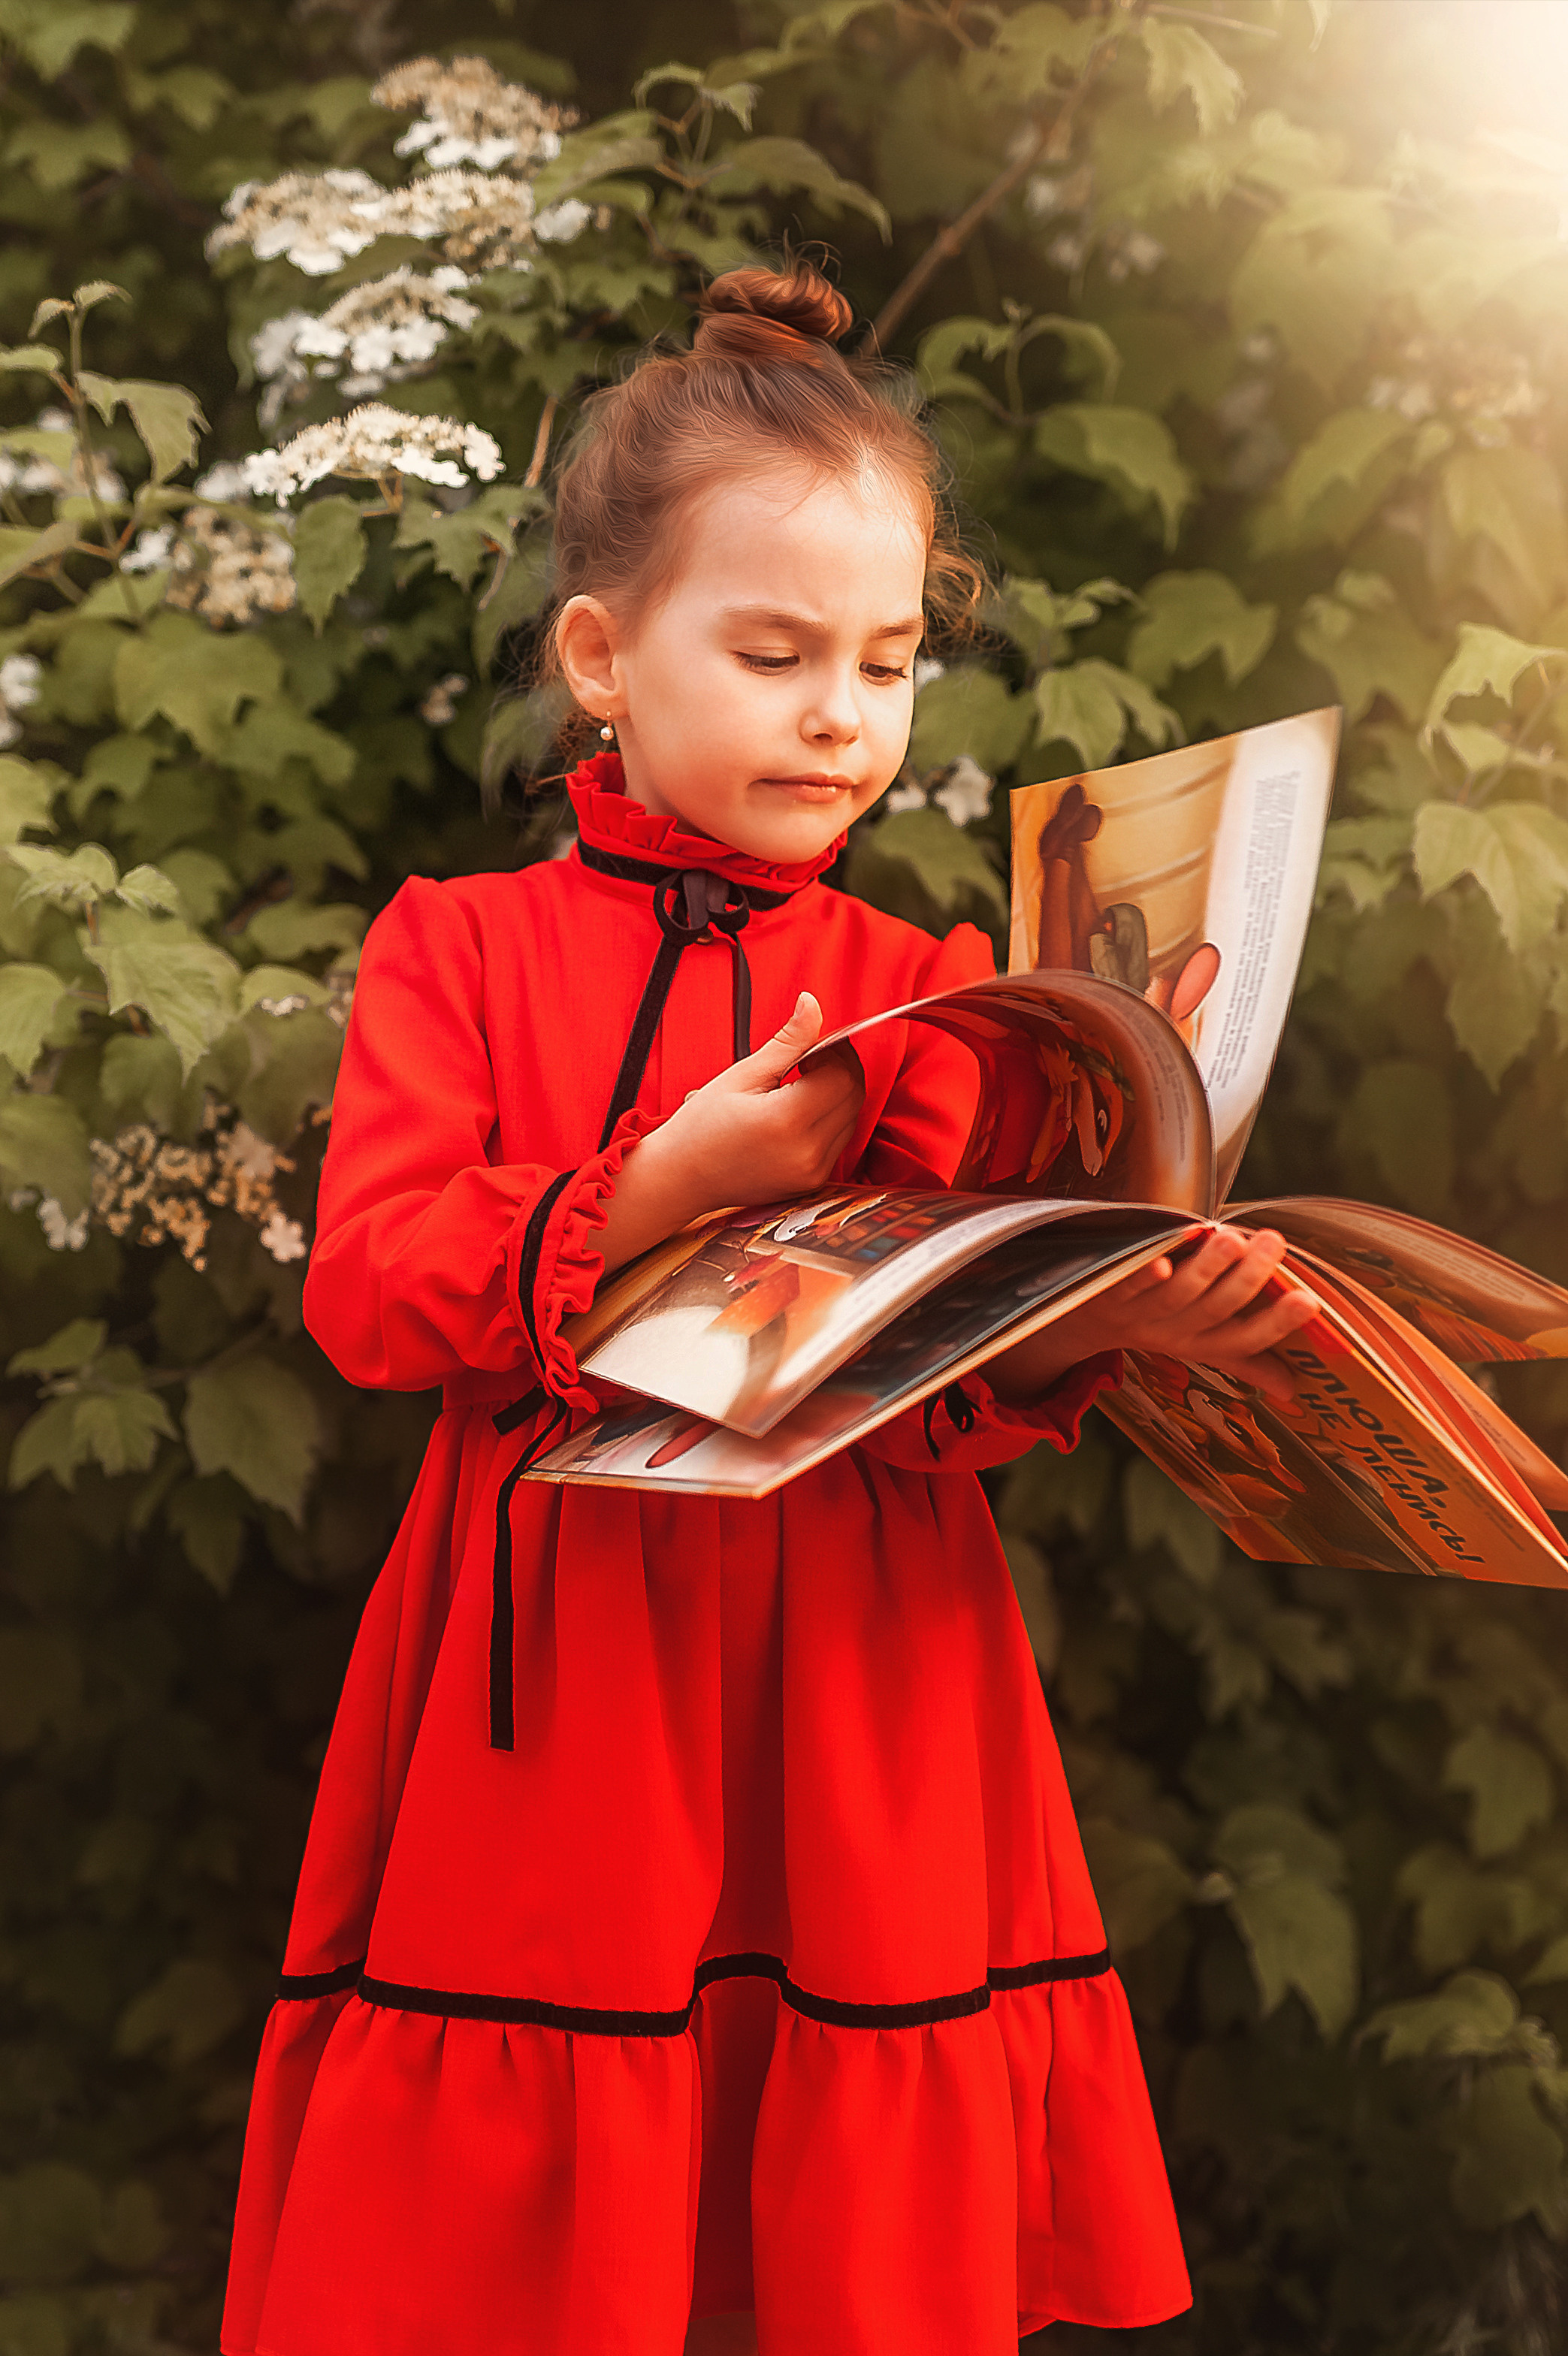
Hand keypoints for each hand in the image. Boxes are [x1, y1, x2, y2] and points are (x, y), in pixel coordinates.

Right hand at [597, 992, 864, 1273]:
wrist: (681, 1179)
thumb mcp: (741, 1075)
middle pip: (853, 1096)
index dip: (834, 1050)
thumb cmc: (701, 1128)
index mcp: (787, 1120)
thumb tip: (812, 1005)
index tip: (810, 1043)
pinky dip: (829, 1118)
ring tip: (799, 1083)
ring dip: (837, 1093)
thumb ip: (787, 1041)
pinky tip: (799, 1110)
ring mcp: (812, 1171)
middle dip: (840, 1067)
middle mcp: (807, 1151)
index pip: (842, 1074)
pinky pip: (838, 1140)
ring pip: (851, 1117)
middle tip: (808, 1058)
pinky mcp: (813, 1182)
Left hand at [987, 1224, 1319, 1406]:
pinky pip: (1125, 1284)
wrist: (1077, 1323)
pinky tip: (1160, 1262)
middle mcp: (1173, 1331)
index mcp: (1200, 1343)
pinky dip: (1141, 1275)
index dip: (1277, 1324)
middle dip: (1247, 1279)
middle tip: (1273, 1242)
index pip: (1246, 1339)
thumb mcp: (1199, 1343)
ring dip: (1205, 1270)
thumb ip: (1245, 1357)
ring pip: (1177, 1296)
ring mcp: (1138, 1312)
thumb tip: (1294, 1389)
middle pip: (1215, 1311)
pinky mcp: (1108, 1291)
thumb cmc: (1153, 1323)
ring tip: (1231, 1240)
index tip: (1309, 1301)